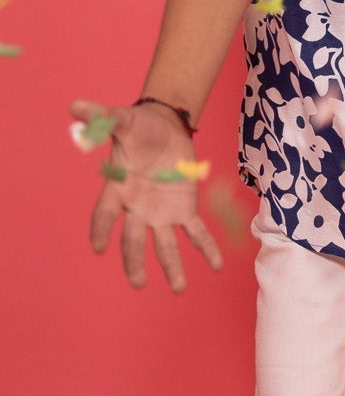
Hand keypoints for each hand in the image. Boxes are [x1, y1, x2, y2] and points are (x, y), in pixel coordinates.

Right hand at [72, 98, 223, 292]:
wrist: (165, 125)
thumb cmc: (138, 126)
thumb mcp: (122, 120)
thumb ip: (102, 117)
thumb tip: (75, 106)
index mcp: (118, 189)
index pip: (105, 214)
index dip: (101, 230)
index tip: (99, 248)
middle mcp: (138, 207)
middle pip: (134, 239)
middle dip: (135, 261)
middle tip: (138, 283)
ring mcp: (161, 211)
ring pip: (165, 244)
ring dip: (172, 266)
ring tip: (179, 289)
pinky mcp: (184, 208)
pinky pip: (196, 232)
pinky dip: (206, 248)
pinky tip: (217, 266)